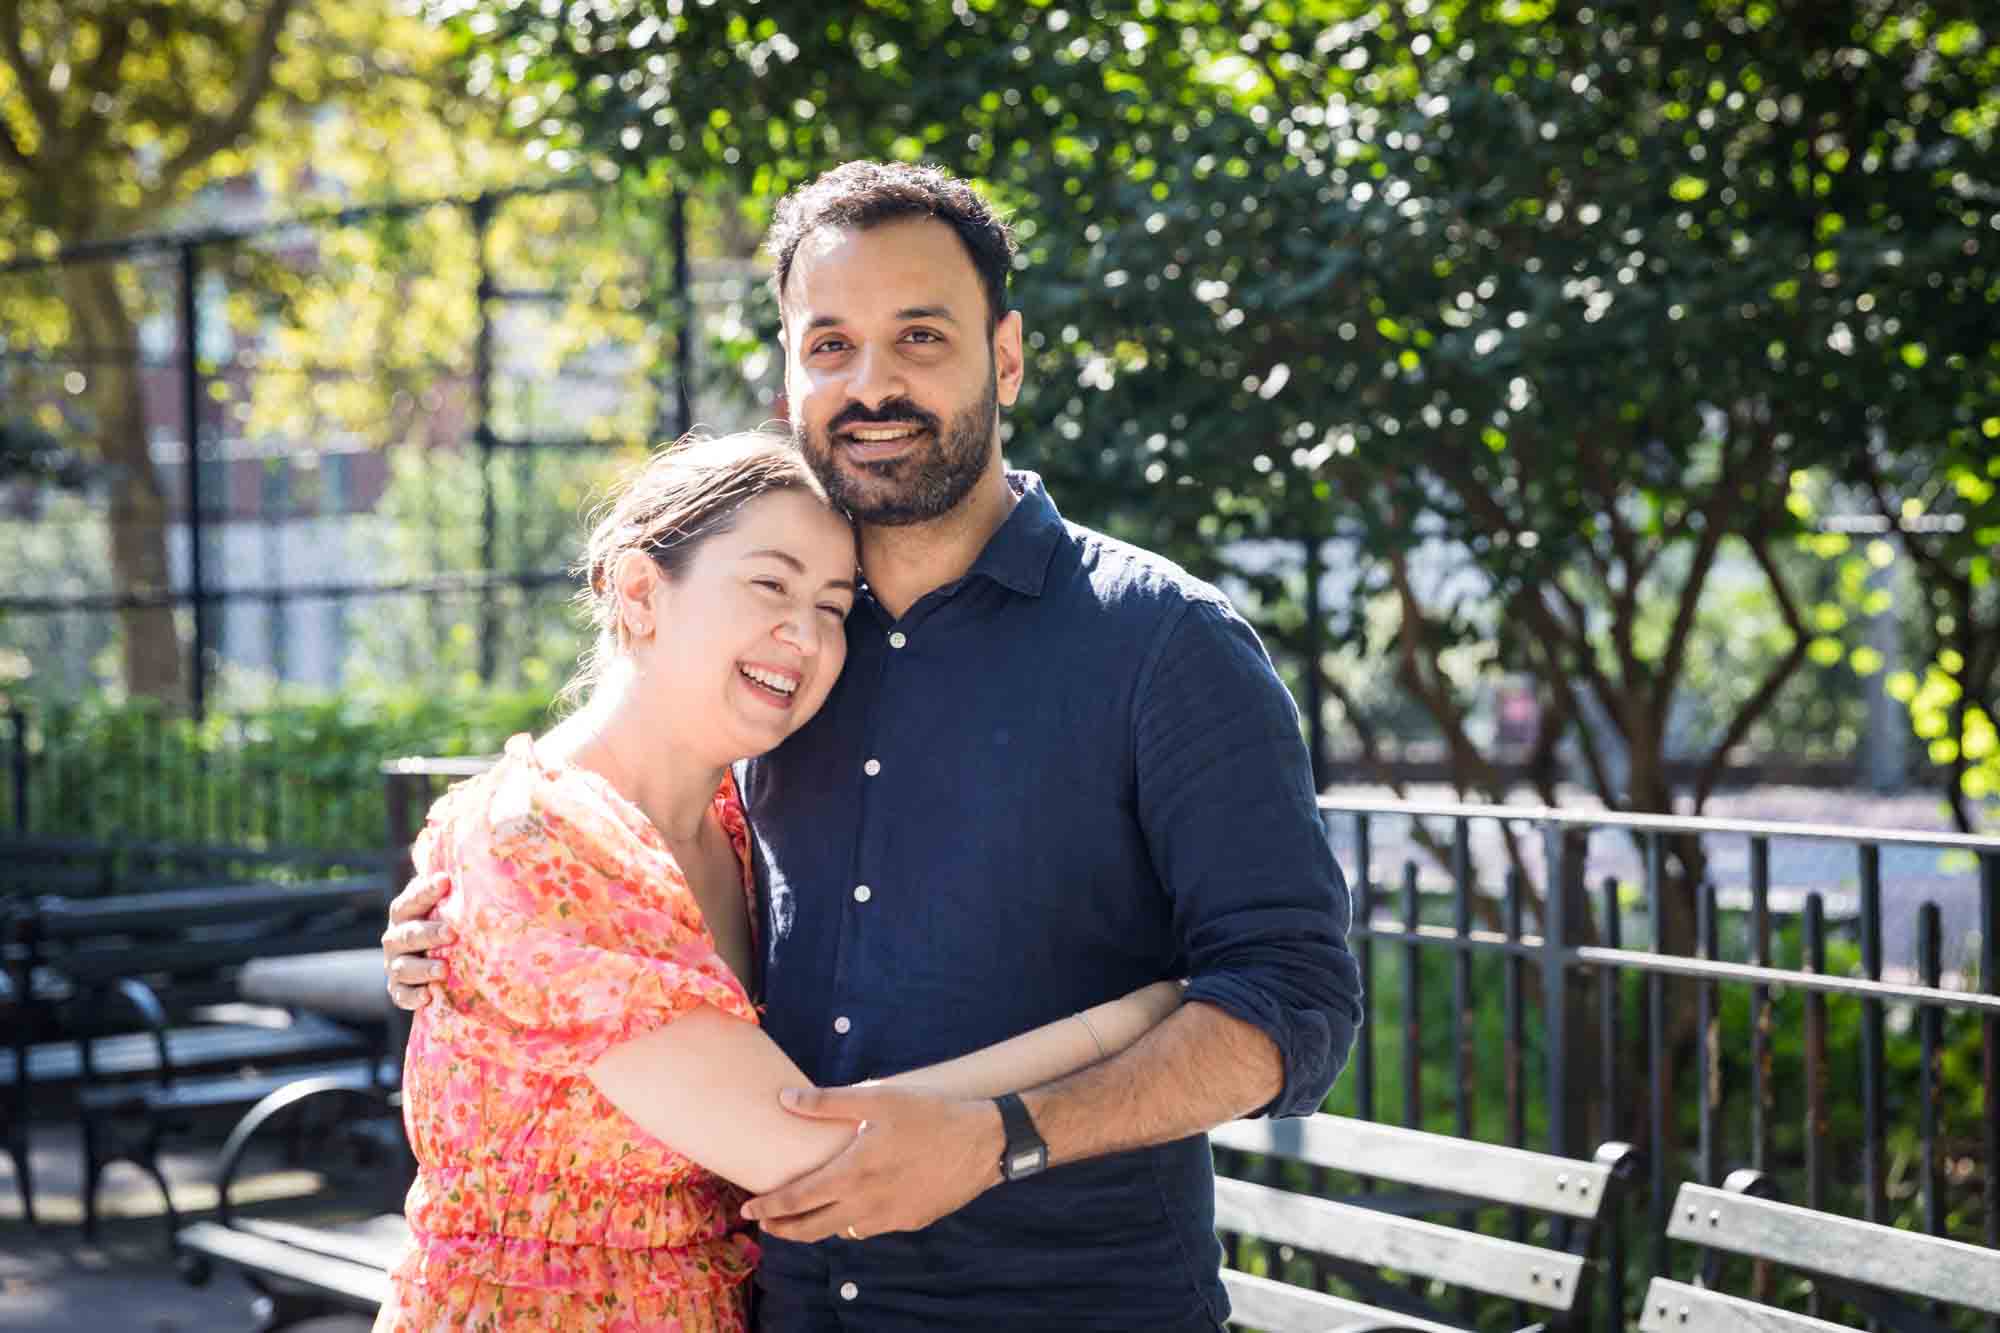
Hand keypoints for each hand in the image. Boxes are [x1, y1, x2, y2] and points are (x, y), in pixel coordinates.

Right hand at [382, 872, 453, 1010]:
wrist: (434, 962)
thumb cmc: (444, 924)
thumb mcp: (446, 906)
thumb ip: (452, 889)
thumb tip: (476, 864)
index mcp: (405, 913)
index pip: (411, 900)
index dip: (426, 891)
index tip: (446, 880)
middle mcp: (395, 938)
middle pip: (407, 934)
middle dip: (429, 934)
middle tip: (451, 933)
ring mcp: (395, 965)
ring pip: (404, 967)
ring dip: (423, 968)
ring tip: (443, 970)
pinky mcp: (398, 990)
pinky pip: (402, 995)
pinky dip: (413, 997)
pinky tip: (428, 996)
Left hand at [740, 1085, 1004, 1241]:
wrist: (985, 1143)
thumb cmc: (930, 1115)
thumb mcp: (878, 1099)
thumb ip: (827, 1102)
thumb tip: (785, 1099)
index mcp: (853, 1174)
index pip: (798, 1200)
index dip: (769, 1208)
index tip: (747, 1210)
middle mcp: (867, 1204)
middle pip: (813, 1229)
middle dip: (785, 1229)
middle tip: (766, 1225)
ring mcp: (891, 1217)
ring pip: (843, 1231)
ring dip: (819, 1227)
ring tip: (807, 1216)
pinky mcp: (912, 1220)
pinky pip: (873, 1228)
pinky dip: (855, 1222)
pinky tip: (856, 1206)